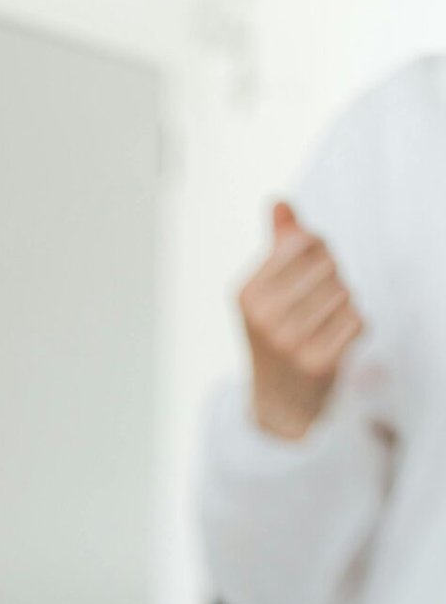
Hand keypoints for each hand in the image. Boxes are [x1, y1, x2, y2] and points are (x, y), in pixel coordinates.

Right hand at [237, 201, 363, 439]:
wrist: (279, 402)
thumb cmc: (277, 335)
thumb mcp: (268, 291)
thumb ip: (278, 246)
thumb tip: (279, 201)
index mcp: (246, 294)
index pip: (304, 242)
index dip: (318, 250)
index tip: (310, 271)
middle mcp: (263, 318)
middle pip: (328, 265)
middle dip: (332, 279)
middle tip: (318, 304)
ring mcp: (289, 343)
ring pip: (345, 292)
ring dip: (344, 305)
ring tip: (324, 324)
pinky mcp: (317, 363)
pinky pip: (357, 320)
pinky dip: (354, 327)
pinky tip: (335, 341)